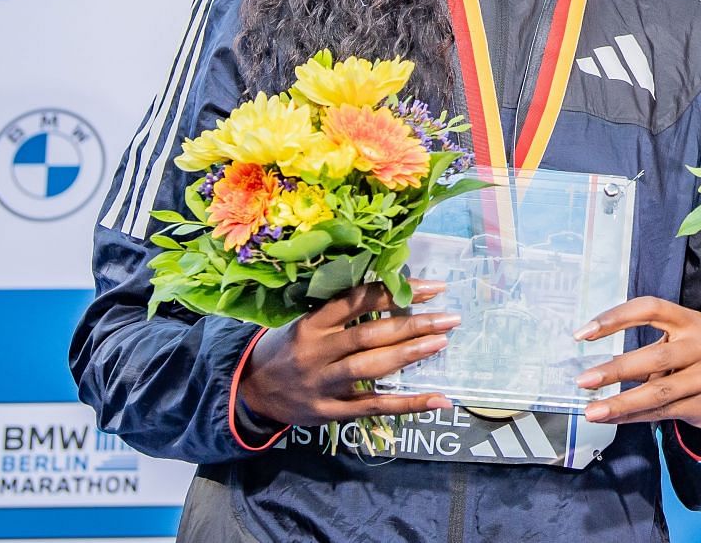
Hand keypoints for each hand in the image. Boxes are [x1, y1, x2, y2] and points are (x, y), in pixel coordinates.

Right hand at [237, 280, 455, 425]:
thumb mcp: (307, 322)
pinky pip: (373, 407)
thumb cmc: (289, 347)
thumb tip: (398, 292)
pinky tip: (437, 399)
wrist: (250, 391)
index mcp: (312, 323)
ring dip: (409, 355)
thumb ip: (343, 311)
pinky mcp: (328, 412)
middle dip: (413, 325)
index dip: (397, 292)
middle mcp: (316, 352)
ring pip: (370, 368)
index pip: (359, 300)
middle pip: (369, 335)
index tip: (434, 288)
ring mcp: (322, 384)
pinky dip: (407, 404)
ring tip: (441, 342)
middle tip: (450, 318)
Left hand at [572, 297, 700, 429]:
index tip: (584, 333)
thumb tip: (596, 365)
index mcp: (690, 321)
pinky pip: (662, 412)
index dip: (616, 318)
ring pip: (657, 391)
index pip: (650, 309)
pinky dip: (632, 417)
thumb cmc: (693, 361)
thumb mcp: (679, 342)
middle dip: (616, 370)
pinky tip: (612, 418)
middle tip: (584, 380)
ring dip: (620, 403)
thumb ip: (646, 346)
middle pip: (655, 357)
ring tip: (592, 411)